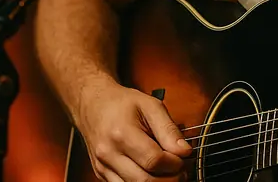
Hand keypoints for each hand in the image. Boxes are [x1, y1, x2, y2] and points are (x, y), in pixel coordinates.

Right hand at [76, 79, 192, 181]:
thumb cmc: (122, 103)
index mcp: (122, 134)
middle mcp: (109, 154)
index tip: (184, 157)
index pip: (154, 160)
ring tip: (168, 171)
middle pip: (145, 181)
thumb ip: (169, 129)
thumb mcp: (151, 106)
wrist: (92, 105)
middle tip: (181, 169)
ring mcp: (103, 167)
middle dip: (170, 178)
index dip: (175, 163)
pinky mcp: (101, 174)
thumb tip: (185, 151)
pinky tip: (152, 173)